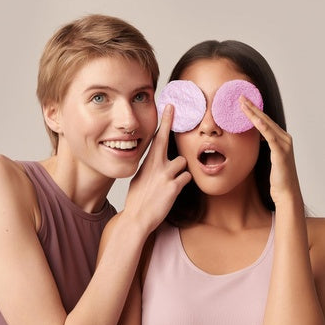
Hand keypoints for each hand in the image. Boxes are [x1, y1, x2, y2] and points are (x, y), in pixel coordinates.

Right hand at [123, 105, 190, 233]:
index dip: (165, 121)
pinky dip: (182, 182)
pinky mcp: (174, 187)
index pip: (157, 137)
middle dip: (173, 138)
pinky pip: (186, 178)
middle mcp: (157, 165)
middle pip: (171, 144)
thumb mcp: (139, 178)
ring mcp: (166, 175)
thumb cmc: (137, 199)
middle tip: (173, 128)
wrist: (137, 217)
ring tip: (170, 182)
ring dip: (180, 171)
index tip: (170, 107)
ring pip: (183, 163)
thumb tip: (156, 163)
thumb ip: (150, 168)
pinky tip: (173, 190)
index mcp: (147, 162)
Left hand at [240, 96, 301, 205]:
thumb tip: (255, 140)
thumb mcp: (268, 159)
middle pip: (265, 119)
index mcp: (281, 139)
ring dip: (254, 113)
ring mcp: (284, 144)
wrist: (286, 193)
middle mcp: (284, 138)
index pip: (265, 121)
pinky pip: (270, 136)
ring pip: (266, 124)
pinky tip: (254, 119)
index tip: (242, 102)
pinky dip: (262, 127)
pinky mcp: (281, 152)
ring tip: (242, 103)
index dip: (253, 110)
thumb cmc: (277, 179)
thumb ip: (264, 148)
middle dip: (252, 107)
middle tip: (240, 96)